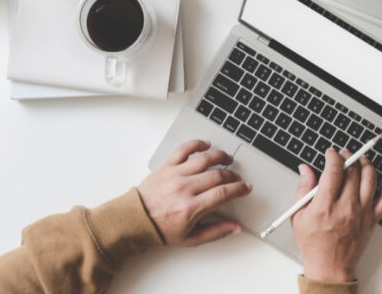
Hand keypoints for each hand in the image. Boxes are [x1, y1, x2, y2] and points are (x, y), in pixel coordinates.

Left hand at [137, 140, 251, 245]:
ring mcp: (175, 175)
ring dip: (220, 156)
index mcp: (191, 208)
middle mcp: (184, 189)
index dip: (239, 189)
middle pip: (217, 175)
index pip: (222, 193)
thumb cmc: (161, 229)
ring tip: (227, 159)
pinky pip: (184, 149)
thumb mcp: (191, 238)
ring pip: (204, 158)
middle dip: (232, 176)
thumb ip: (216, 232)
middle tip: (236, 178)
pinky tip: (206, 145)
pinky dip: (197, 144)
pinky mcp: (166, 165)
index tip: (245, 187)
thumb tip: (236, 227)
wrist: (136, 219)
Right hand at [291, 148, 381, 281]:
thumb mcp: (298, 216)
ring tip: (360, 160)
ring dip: (366, 164)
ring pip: (370, 179)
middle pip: (353, 171)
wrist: (330, 267)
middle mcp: (346, 207)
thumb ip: (303, 189)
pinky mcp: (372, 220)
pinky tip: (380, 179)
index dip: (333, 156)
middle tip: (343, 154)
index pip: (334, 170)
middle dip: (348, 156)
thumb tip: (305, 169)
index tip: (331, 153)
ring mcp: (362, 213)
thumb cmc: (314, 243)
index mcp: (325, 206)